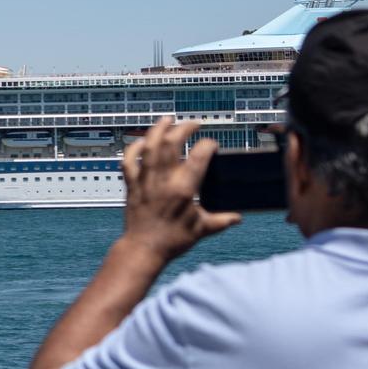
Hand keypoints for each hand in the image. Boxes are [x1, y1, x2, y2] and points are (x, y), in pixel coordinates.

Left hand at [118, 117, 241, 264]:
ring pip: (149, 147)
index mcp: (183, 189)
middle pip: (171, 143)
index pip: (199, 157)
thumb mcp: (202, 230)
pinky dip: (133, 148)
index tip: (212, 144)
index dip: (207, 145)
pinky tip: (141, 141)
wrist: (143, 249)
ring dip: (158, 130)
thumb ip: (221, 221)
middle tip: (193, 124)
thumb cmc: (172, 240)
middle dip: (184, 128)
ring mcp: (145, 181)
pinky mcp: (132, 185)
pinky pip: (128, 161)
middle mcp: (163, 180)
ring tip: (167, 119)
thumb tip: (238, 218)